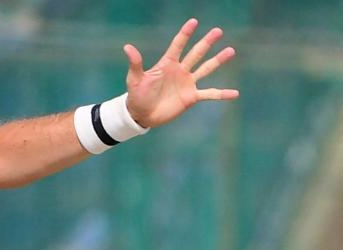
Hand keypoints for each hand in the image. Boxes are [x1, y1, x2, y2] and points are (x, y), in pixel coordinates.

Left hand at [124, 18, 238, 128]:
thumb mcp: (135, 79)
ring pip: (206, 68)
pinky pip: (209, 94)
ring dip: (218, 60)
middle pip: (196, 53)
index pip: (178, 45)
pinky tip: (235, 93)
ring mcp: (187, 83)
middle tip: (218, 31)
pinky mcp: (191, 97)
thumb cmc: (137, 96)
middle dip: (206, 42)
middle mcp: (180, 71)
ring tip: (231, 50)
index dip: (185, 34)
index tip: (194, 21)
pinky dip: (222, 94)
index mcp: (167, 64)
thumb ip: (135, 63)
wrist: (141, 115)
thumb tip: (127, 47)